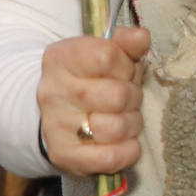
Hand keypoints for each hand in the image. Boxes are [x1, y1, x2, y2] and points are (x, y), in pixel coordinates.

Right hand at [38, 26, 149, 176]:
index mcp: (62, 58)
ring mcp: (56, 126)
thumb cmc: (89, 76)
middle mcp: (54, 91)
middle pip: (117, 96)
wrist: (53, 111)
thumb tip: (142, 37)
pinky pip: (109, 158)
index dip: (126, 65)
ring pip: (117, 128)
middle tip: (129, 98)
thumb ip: (125, 41)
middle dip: (133, 96)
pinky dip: (127, 151)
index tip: (125, 71)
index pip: (107, 56)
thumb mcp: (104, 49)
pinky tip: (127, 142)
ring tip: (126, 118)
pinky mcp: (64, 157)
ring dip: (132, 124)